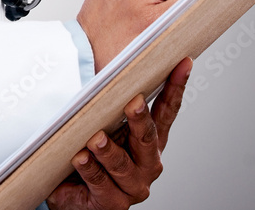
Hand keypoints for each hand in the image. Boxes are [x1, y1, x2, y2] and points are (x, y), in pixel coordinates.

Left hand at [47, 57, 191, 209]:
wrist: (72, 191)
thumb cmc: (90, 149)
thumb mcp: (104, 121)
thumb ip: (113, 99)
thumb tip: (116, 58)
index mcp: (152, 140)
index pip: (168, 111)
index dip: (176, 87)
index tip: (183, 63)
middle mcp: (147, 163)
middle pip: (148, 138)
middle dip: (140, 120)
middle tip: (133, 103)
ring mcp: (132, 185)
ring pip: (122, 165)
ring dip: (108, 150)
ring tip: (94, 138)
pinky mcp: (111, 202)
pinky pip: (100, 183)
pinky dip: (90, 169)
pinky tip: (80, 157)